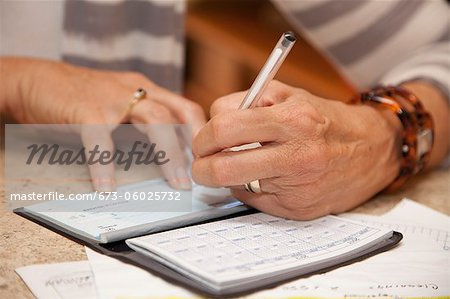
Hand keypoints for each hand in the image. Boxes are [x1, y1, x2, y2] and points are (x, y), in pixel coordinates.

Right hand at [2, 57, 206, 190]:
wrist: (38, 80)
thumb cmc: (83, 99)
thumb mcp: (120, 105)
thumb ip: (141, 124)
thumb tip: (167, 159)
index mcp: (147, 90)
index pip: (185, 108)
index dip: (200, 134)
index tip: (207, 160)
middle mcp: (136, 90)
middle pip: (177, 114)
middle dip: (192, 147)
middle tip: (198, 176)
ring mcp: (113, 97)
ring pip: (154, 121)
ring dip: (169, 154)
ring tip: (176, 182)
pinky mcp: (85, 108)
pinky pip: (101, 139)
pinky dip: (105, 164)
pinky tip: (106, 187)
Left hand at [192, 81, 401, 218]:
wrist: (373, 149)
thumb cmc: (326, 119)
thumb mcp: (289, 94)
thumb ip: (246, 102)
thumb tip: (212, 123)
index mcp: (292, 120)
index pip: (224, 129)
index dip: (203, 137)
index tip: (202, 141)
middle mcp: (296, 156)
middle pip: (222, 168)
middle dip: (202, 168)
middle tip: (203, 164)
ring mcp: (298, 187)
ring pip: (236, 187)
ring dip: (229, 177)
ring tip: (242, 164)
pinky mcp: (299, 209)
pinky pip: (256, 201)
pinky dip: (252, 189)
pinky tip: (269, 178)